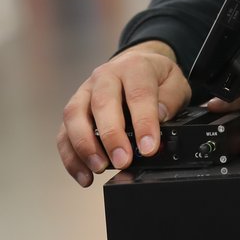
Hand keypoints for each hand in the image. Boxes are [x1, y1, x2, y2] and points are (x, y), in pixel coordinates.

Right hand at [56, 41, 189, 187]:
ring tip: (99, 167)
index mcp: (133, 67)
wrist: (136, 64)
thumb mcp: (175, 81)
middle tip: (123, 161)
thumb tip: (160, 117)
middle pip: (102, 103)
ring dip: (84, 144)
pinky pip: (64, 132)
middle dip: (111, 135)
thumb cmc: (155, 77)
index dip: (143, 122)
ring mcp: (85, 92)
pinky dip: (71, 156)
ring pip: (74, 115)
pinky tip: (84, 175)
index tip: (148, 147)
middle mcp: (105, 76)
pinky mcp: (74, 110)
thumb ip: (170, 98)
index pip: (138, 94)